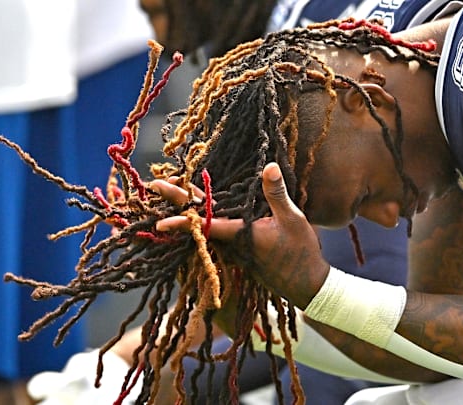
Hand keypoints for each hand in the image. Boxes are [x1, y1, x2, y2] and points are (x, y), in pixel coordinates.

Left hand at [153, 163, 329, 308]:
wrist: (307, 286)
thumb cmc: (300, 254)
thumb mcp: (293, 219)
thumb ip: (276, 194)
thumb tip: (268, 166)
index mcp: (239, 234)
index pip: (204, 225)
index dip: (181, 221)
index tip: (160, 221)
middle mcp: (231, 243)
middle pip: (197, 219)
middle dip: (176, 201)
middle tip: (155, 185)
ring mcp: (234, 248)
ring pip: (204, 226)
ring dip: (188, 208)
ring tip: (174, 189)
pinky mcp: (240, 251)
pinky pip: (215, 232)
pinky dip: (203, 218)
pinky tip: (202, 209)